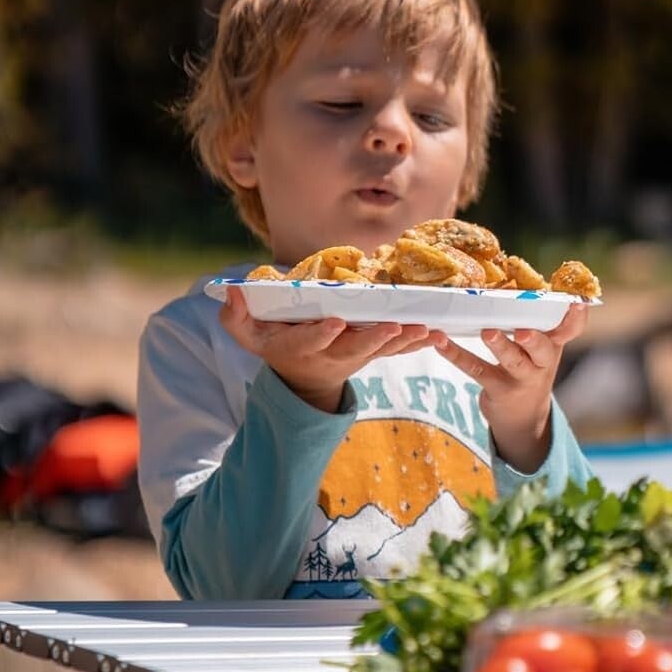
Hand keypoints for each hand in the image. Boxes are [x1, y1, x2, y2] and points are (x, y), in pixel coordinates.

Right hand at [220, 287, 433, 411]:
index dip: (322, 334)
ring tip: (427, 331)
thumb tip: (231, 293)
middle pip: (355, 348)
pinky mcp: (374, 353)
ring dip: (405, 341)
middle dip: (374, 339)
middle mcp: (332, 354)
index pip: (311, 341)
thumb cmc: (275, 345)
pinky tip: (440, 334)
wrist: (304, 378)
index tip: (335, 323)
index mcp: (302, 347)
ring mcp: (357, 355)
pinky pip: (398, 349)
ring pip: (384, 350)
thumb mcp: (250, 335)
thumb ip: (237, 317)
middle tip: (393, 327)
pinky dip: (418, 342)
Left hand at [432, 303, 587, 472]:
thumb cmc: (531, 369)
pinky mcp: (497, 389)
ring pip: (511, 361)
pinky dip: (456, 354)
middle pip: (541, 350)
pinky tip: (441, 342)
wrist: (524, 419)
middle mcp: (541, 363)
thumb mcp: (543, 350)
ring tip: (487, 332)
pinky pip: (476, 370)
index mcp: (553, 346)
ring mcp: (520, 379)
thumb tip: (527, 282)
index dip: (576, 318)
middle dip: (533, 340)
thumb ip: (542, 324)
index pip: (570, 331)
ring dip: (499, 346)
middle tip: (523, 330)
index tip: (577, 302)